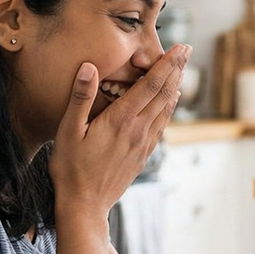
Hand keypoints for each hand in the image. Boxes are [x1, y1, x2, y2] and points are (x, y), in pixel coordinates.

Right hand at [50, 44, 189, 219]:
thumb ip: (80, 98)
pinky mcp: (143, 155)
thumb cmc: (70, 168)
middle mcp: (137, 130)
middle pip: (164, 94)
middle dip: (176, 69)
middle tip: (187, 50)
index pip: (150, 85)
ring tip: (181, 69)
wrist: (85, 205)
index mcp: (120, 120)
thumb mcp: (68, 131)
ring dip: (175, 86)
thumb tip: (89, 67)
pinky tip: (168, 102)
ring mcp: (143, 144)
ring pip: (165, 110)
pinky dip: (168, 108)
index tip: (180, 47)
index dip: (167, 64)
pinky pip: (161, 126)